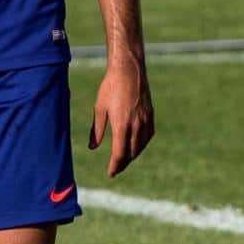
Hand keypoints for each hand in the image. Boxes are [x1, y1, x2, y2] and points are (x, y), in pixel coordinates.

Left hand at [89, 59, 154, 176]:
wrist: (129, 70)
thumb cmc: (110, 87)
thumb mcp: (99, 108)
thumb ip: (96, 130)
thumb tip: (93, 147)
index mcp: (121, 125)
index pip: (120, 154)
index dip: (115, 166)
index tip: (111, 173)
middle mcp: (136, 125)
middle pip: (131, 153)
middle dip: (123, 163)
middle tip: (116, 168)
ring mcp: (145, 120)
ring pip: (141, 145)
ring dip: (133, 154)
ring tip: (125, 158)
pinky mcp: (150, 114)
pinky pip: (148, 135)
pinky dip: (143, 143)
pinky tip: (138, 144)